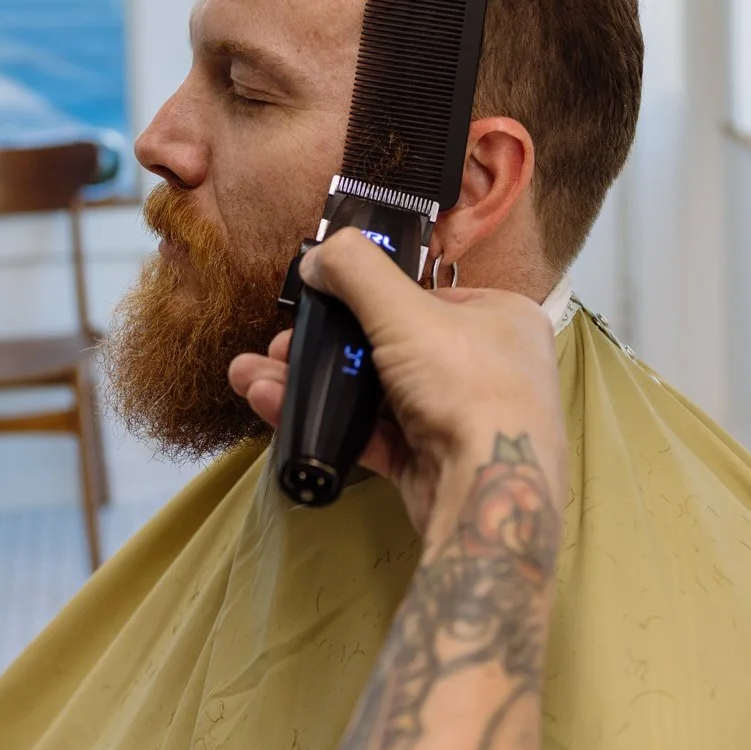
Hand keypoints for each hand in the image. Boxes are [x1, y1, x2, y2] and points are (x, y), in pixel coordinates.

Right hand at [228, 228, 566, 544]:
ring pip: (372, 391)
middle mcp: (485, 366)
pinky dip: (325, 419)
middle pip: (390, 344)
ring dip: (312, 381)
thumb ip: (357, 270)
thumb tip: (318, 257)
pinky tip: (272, 406)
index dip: (368, 297)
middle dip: (325, 344)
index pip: (425, 296)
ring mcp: (457, 418)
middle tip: (280, 347)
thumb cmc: (463, 384)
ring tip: (250, 377)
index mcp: (500, 318)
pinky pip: (369, 432)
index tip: (318, 301)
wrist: (487, 491)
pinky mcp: (429, 462)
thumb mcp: (406, 311)